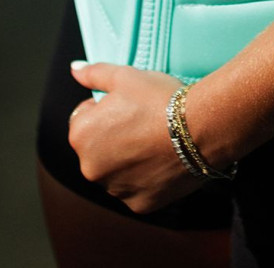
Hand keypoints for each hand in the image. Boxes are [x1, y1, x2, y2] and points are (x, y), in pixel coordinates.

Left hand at [67, 62, 201, 213]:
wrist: (198, 128)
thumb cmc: (159, 100)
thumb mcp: (124, 76)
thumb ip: (93, 74)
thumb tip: (74, 70)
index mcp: (81, 136)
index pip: (84, 118)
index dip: (106, 108)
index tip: (128, 106)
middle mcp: (91, 169)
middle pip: (98, 147)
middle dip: (113, 136)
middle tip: (142, 122)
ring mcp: (115, 190)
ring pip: (116, 170)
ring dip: (127, 158)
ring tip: (153, 140)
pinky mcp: (138, 204)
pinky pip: (135, 189)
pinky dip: (144, 177)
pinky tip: (160, 160)